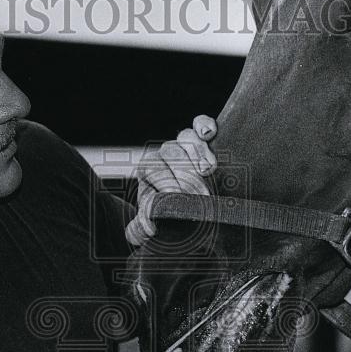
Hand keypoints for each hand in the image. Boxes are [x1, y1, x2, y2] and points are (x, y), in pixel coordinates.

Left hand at [125, 114, 217, 246]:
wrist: (191, 209)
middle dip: (187, 174)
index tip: (178, 197)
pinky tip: (209, 134)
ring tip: (207, 170)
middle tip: (201, 195)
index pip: (153, 169)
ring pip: (187, 137)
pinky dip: (205, 124)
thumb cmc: (169, 213)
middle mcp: (164, 152)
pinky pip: (201, 122)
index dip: (166, 182)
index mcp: (148, 169)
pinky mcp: (202, 136)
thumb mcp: (151, 224)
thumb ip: (141, 230)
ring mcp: (183, 142)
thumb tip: (149, 227)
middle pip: (172, 153)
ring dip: (198, 152)